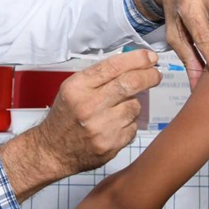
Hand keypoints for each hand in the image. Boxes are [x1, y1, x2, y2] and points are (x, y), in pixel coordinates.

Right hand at [0, 50, 160, 201]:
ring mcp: (101, 127)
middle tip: (156, 74)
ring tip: (119, 108)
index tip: (150, 57)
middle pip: (130, 83)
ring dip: (133, 104)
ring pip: (135, 106)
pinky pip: (133, 127)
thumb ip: (99, 77)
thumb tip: (133, 64)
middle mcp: (89, 106)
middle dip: (149, 76)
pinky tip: (114, 125)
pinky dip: (129, 123)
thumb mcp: (73, 89)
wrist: (52, 150)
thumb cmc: (65, 116)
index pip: (114, 66)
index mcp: (78, 87)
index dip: (137, 59)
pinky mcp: (111, 145)